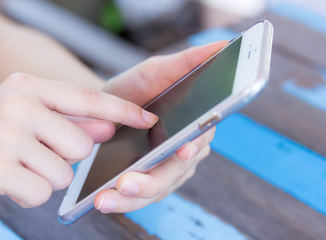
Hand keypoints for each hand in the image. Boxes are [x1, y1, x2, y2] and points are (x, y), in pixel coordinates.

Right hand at [0, 73, 157, 207]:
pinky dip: (30, 194)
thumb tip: (108, 128)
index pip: (88, 98)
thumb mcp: (31, 119)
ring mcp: (3, 135)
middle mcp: (17, 104)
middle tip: (35, 154)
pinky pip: (41, 192)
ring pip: (64, 172)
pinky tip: (9, 182)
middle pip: (81, 145)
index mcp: (28, 86)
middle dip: (66, 158)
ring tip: (20, 167)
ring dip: (46, 177)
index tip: (148, 119)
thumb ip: (72, 122)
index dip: (122, 111)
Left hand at [94, 41, 226, 212]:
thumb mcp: (157, 70)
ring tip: (104, 199)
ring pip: (157, 189)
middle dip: (152, 180)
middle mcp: (186, 151)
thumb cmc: (135, 88)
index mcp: (194, 125)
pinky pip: (140, 197)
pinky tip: (102, 200)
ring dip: (132, 197)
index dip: (192, 146)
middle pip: (176, 172)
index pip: (200, 138)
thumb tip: (222, 45)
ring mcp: (168, 170)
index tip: (181, 151)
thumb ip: (187, 62)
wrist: (108, 108)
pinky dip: (123, 201)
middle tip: (126, 182)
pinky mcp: (149, 183)